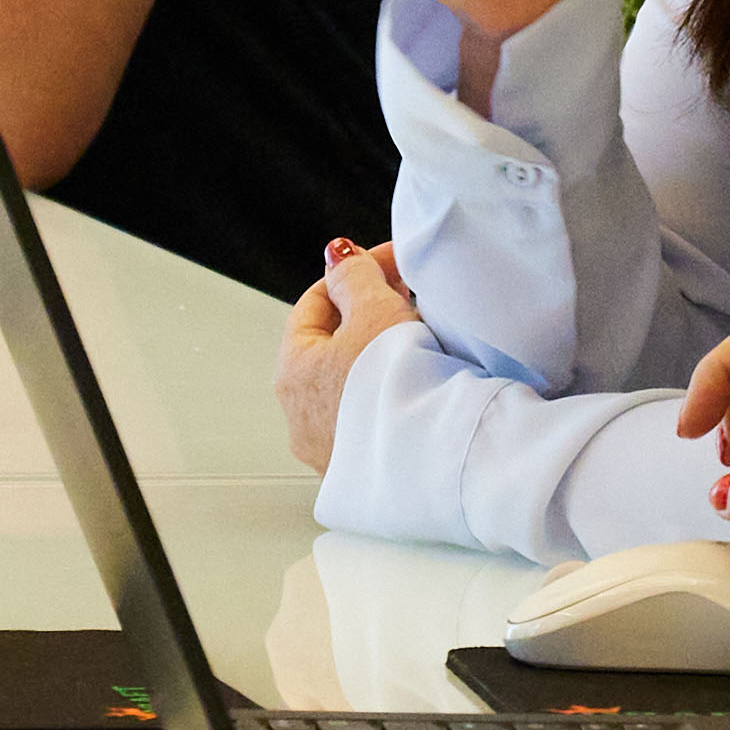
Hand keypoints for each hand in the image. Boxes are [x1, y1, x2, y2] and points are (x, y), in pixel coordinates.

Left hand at [277, 236, 417, 468]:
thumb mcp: (375, 310)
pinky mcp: (363, 470)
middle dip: (372, 311)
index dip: (355, 273)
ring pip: (355, 381)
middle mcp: (301, 416)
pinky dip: (392, 391)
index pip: (316, 303)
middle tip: (410, 293)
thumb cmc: (399, 387)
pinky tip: (422, 382)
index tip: (389, 262)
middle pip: (334, 343)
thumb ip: (353, 276)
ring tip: (424, 337)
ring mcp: (330, 448)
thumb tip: (338, 259)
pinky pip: (373, 416)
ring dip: (385, 353)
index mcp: (292, 371)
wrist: (437, 460)